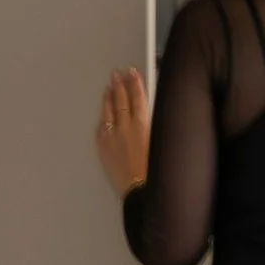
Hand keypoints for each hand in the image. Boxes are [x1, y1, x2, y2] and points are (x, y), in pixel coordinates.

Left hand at [94, 67, 150, 194]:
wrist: (142, 191)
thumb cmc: (159, 170)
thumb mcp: (164, 141)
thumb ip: (155, 123)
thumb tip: (150, 112)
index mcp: (143, 123)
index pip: (138, 95)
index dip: (135, 82)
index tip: (132, 72)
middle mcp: (126, 127)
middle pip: (121, 99)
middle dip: (119, 85)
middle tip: (117, 74)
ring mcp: (112, 137)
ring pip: (109, 110)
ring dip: (109, 97)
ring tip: (109, 87)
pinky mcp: (104, 148)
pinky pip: (101, 127)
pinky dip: (103, 116)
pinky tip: (103, 112)